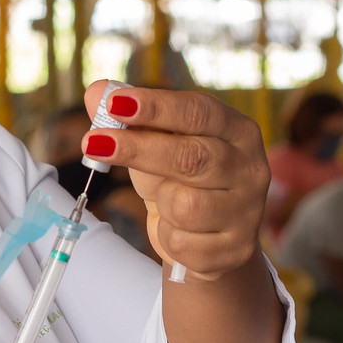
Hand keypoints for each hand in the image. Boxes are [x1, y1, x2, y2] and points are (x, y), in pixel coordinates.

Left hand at [80, 81, 266, 280]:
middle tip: (92, 143)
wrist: (208, 237)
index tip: (114, 104)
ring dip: (160, 203)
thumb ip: (129, 119)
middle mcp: (250, 168)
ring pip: (183, 205)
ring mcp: (246, 211)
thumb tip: (95, 92)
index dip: (155, 107)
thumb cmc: (180, 179)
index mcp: (237, 130)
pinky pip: (181, 242)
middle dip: (137, 149)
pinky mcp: (235, 249)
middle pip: (190, 157)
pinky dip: (167, 237)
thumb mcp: (155, 144)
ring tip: (165, 201)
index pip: (197, 112)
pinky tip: (178, 230)